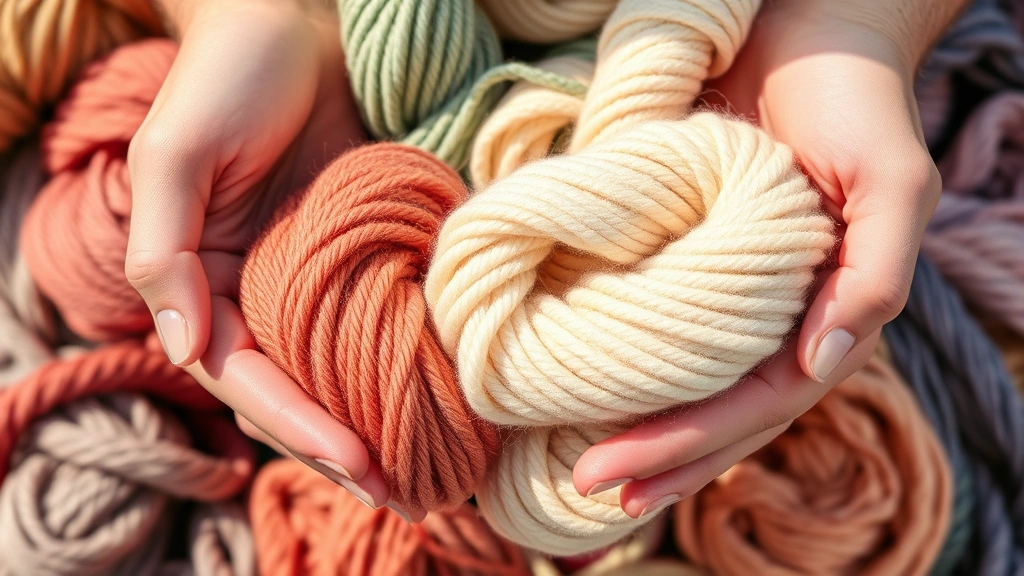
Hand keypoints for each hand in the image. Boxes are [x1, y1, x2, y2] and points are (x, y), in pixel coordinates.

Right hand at [125, 0, 402, 514]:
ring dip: (377, 417)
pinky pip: (380, 316)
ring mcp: (313, 277)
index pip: (245, 374)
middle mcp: (259, 290)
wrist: (292, 24)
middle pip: (296, 387)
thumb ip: (168, 251)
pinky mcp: (361, 252)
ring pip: (340, 366)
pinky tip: (444, 391)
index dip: (295, 423)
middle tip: (401, 491)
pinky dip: (405, 358)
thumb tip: (183, 351)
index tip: (354, 459)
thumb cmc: (228, 78)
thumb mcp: (178, 155)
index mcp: (207, 281)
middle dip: (341, 443)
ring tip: (427, 469)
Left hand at [572, 0, 965, 515]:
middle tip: (588, 487)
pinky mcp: (696, 257)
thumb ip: (873, 275)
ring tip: (586, 471)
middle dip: (660, 457)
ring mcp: (738, 293)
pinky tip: (591, 391)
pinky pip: (666, 326)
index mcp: (831, 313)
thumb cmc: (856, 102)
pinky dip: (633, 366)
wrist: (812, 34)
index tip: (623, 476)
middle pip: (722, 409)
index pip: (760, 402)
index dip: (694, 444)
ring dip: (644, 429)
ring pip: (693, 381)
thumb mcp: (889, 182)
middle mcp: (783, 316)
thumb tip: (821, 364)